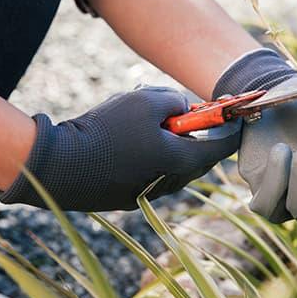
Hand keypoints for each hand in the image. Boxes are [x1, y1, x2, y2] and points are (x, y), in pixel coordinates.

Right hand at [0, 87, 240, 210]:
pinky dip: (149, 154)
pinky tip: (125, 137)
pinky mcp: (127, 197)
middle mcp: (170, 183)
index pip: (221, 149)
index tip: (238, 118)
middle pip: (195, 157)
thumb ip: (173, 100)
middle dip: (194, 134)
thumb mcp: (145, 100)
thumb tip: (182, 107)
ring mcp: (148, 193)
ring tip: (144, 119)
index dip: (232, 131)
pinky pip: (150, 172)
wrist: (58, 166)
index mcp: (181, 162)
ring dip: (168, 142)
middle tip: (186, 114)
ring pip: (171, 164)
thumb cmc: (105, 130)